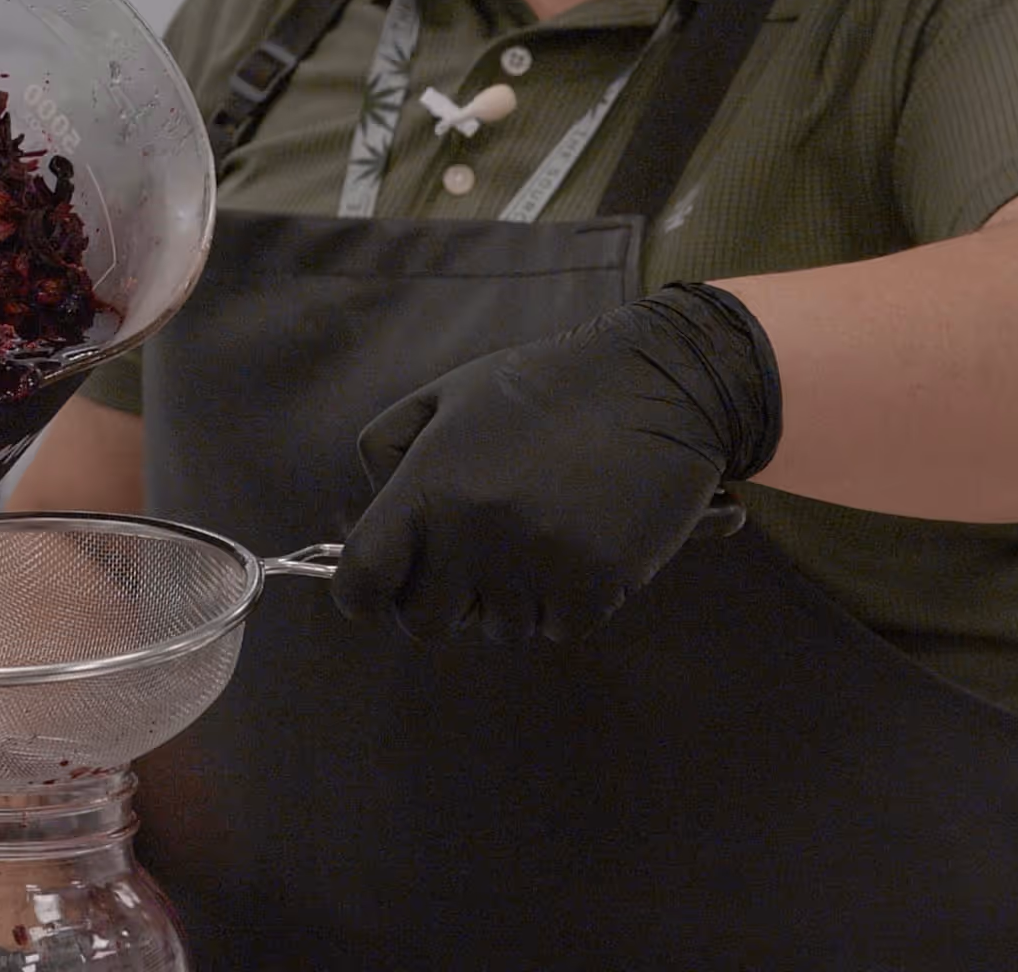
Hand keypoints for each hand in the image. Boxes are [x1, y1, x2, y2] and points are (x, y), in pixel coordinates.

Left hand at [331, 283, 780, 642]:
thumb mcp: (446, 396)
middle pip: (423, 623)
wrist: (657, 388)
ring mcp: (535, 566)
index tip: (373, 596)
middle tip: (468, 564)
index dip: (361, 597)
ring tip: (536, 537)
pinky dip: (564, 602)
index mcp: (429, 485)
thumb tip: (375, 520)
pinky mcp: (593, 590)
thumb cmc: (545, 389)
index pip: (364, 579)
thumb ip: (389, 452)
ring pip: (497, 628)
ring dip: (507, 598)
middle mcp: (474, 534)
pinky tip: (579, 546)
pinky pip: (556, 628)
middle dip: (440, 600)